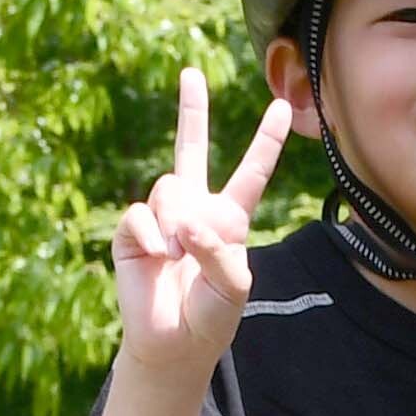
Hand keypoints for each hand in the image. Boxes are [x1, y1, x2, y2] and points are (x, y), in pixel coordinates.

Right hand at [112, 70, 293, 385]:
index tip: (283, 107)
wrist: (174, 344)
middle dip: (191, 109)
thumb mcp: (234, 286)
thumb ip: (219, 250)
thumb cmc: (211, 317)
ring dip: (176, 223)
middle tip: (190, 72)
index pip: (251, 173)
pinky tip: (157, 259)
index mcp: (229, 218)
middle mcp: (194, 208)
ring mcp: (162, 217)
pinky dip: (152, 237)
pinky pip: (141, 214)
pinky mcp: (132, 231)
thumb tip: (185, 223)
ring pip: (169, 187)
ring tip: (176, 257)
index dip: (266, 141)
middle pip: (191, 147)